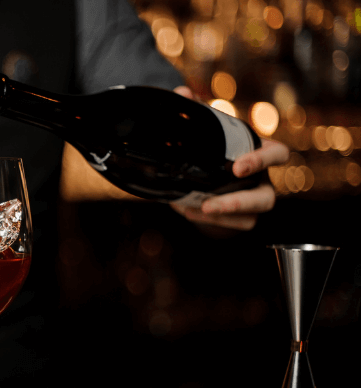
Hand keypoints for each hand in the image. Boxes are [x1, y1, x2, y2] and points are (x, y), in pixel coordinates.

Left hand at [169, 86, 289, 230]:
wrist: (211, 168)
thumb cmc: (219, 143)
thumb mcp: (210, 126)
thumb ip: (197, 109)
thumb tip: (180, 92)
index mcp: (261, 151)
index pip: (277, 155)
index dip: (261, 161)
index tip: (238, 168)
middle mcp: (262, 178)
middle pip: (266, 197)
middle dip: (240, 202)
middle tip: (210, 203)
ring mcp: (254, 199)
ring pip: (252, 216)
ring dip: (223, 216)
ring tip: (196, 210)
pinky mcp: (243, 216)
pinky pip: (237, 224)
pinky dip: (214, 222)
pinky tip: (189, 210)